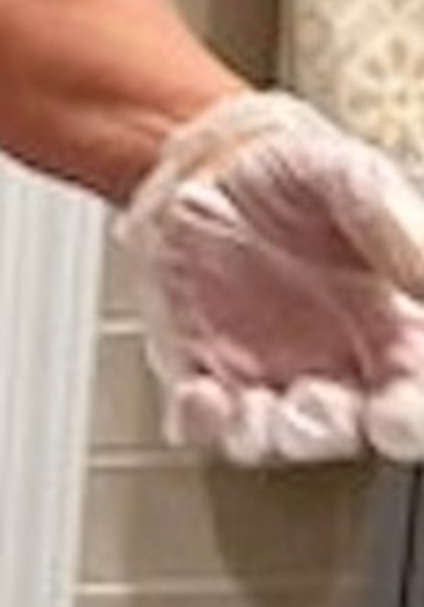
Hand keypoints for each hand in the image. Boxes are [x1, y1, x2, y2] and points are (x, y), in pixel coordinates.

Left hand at [119, 91, 423, 463]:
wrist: (204, 167)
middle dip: (352, 429)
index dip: (415, 410)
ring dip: (279, 433)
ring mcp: (271, 380)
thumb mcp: (350, 178)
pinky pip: (206, 429)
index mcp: (392, 330)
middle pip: (360, 430)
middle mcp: (337, 368)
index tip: (400, 403)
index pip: (417, 394)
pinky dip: (204, 424)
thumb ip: (394, 225)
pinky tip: (203, 393)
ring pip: (284, 440)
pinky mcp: (207, 383)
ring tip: (268, 405)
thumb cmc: (290, 172)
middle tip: (345, 410)